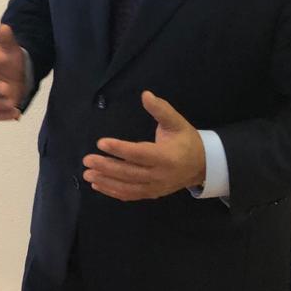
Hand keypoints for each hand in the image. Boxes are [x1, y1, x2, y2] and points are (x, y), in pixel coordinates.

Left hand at [82, 90, 205, 200]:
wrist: (202, 166)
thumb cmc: (186, 140)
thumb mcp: (177, 122)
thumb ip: (161, 109)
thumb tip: (145, 94)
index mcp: (167, 157)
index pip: (139, 154)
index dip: (119, 149)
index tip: (100, 142)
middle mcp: (160, 175)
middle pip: (130, 173)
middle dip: (107, 167)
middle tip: (87, 159)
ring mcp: (155, 187)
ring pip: (128, 187)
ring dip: (106, 182)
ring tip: (87, 174)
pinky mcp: (152, 193)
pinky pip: (131, 195)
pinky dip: (113, 192)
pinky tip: (98, 185)